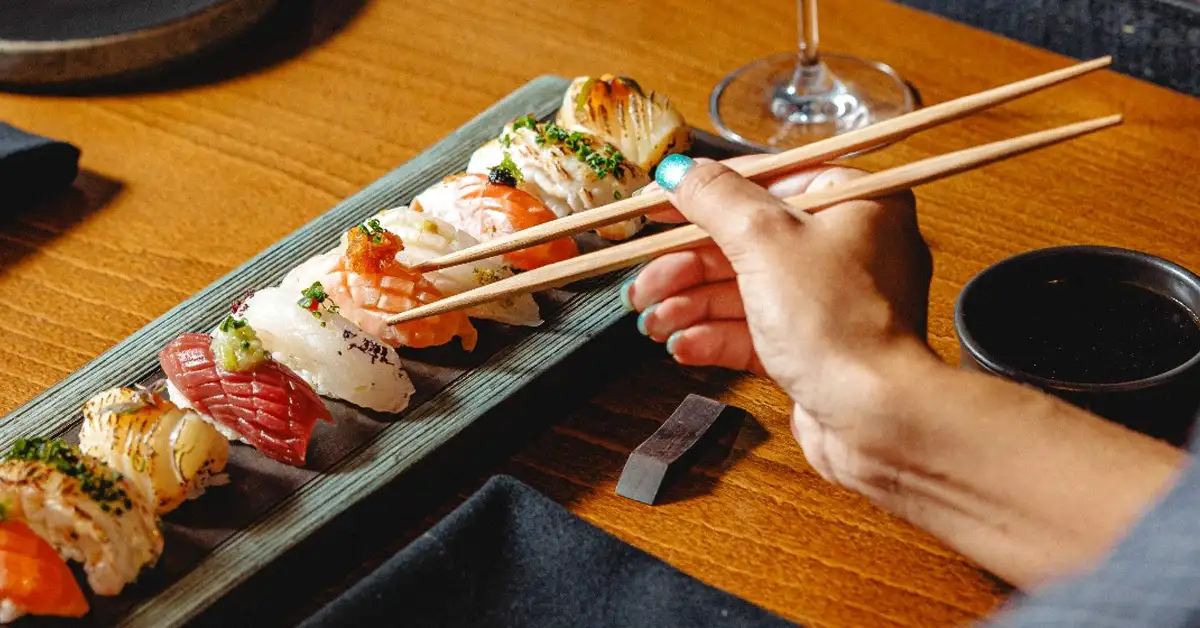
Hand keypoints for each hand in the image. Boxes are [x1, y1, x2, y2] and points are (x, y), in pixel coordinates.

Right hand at [624, 157, 936, 487]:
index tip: (651, 209)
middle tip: (641, 282)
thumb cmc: (838, 320)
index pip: (762, 183)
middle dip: (685, 266)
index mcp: (853, 202)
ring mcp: (829, 303)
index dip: (700, 198)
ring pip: (743, 290)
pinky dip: (714, 337)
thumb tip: (679, 171)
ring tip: (650, 321)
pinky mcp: (813, 350)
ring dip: (690, 304)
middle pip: (745, 243)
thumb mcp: (764, 239)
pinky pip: (754, 332)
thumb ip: (715, 199)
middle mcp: (846, 248)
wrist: (874, 417)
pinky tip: (682, 345)